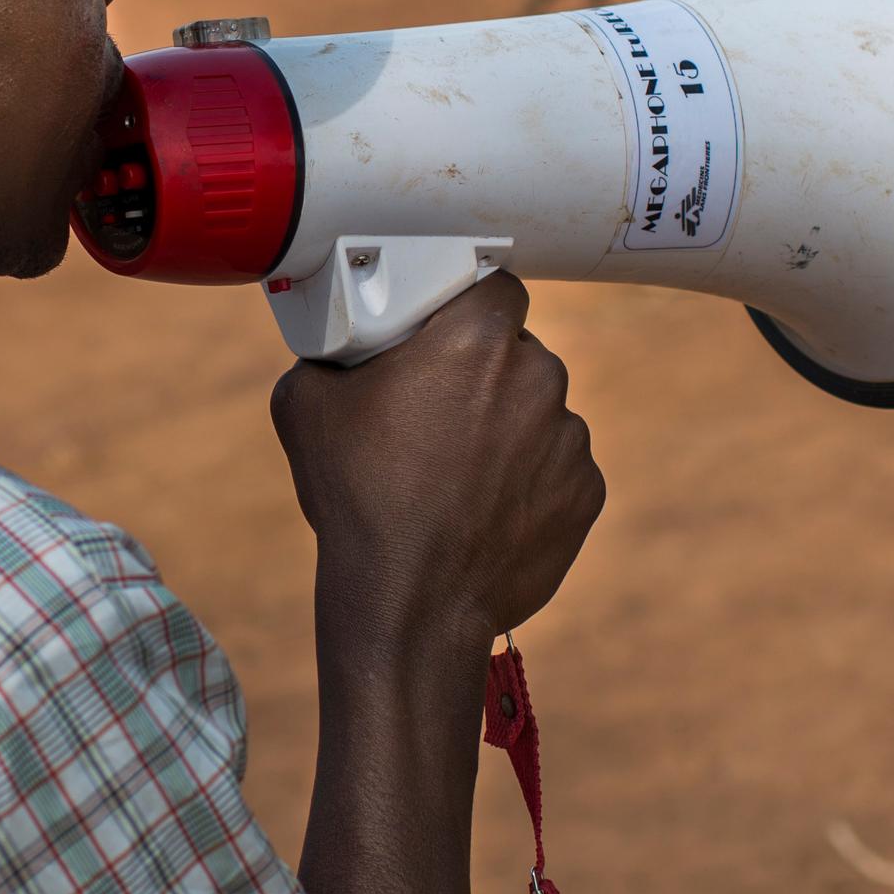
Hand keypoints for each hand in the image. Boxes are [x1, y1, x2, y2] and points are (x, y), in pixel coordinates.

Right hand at [271, 274, 603, 644]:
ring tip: (459, 477)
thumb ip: (332, 354)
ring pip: (542, 413)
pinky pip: (560, 470)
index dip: (471, 309)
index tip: (447, 336)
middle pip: (521, 354)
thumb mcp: (306, 405)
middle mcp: (538, 377)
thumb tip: (337, 348)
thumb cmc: (359, 499)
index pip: (496, 289)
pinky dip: (531, 484)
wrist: (408, 604)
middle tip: (439, 414)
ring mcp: (570, 438)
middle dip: (487, 375)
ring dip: (511, 431)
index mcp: (476, 338)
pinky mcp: (587, 493)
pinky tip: (485, 512)